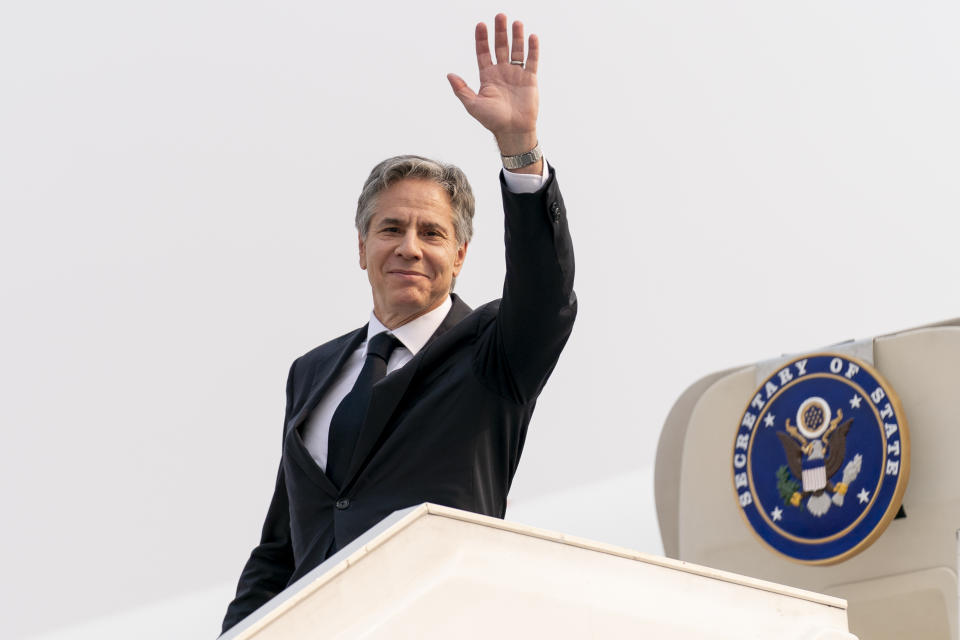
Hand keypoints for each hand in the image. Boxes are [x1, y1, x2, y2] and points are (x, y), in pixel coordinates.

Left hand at [447, 14, 539, 159]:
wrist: (513, 131)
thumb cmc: (493, 120)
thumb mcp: (473, 105)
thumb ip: (462, 90)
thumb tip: (450, 75)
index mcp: (487, 76)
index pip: (483, 52)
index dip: (482, 39)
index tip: (480, 25)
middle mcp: (502, 72)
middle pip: (500, 46)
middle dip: (499, 31)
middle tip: (500, 16)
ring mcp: (516, 74)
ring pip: (516, 50)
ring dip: (516, 36)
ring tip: (516, 22)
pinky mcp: (530, 79)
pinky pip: (531, 60)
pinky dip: (532, 49)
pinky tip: (531, 36)